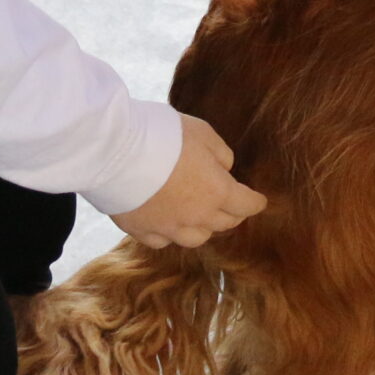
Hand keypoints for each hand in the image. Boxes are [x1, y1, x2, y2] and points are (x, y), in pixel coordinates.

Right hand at [110, 113, 266, 248]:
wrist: (114, 152)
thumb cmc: (164, 136)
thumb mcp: (203, 133)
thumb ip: (221, 154)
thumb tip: (225, 169)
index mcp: (217, 192)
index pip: (246, 205)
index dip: (256, 202)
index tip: (259, 201)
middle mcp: (196, 216)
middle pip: (224, 224)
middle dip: (233, 214)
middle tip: (233, 205)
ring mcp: (167, 227)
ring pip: (196, 238)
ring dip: (204, 228)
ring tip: (202, 216)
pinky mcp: (140, 231)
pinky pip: (163, 241)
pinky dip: (170, 233)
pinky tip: (168, 223)